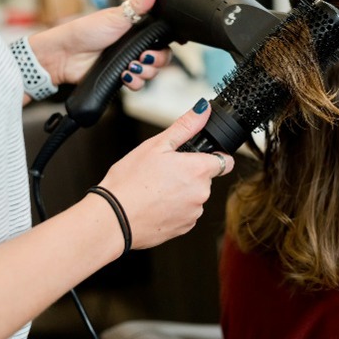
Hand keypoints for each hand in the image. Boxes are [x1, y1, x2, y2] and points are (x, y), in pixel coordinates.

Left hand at [28, 0, 170, 89]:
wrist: (65, 55)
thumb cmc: (86, 31)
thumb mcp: (116, 15)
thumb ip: (139, 3)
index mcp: (137, 30)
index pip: (162, 39)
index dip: (165, 45)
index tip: (158, 45)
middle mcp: (135, 47)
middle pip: (161, 58)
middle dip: (156, 61)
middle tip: (143, 57)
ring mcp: (129, 62)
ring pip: (151, 73)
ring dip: (145, 72)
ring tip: (131, 67)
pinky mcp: (121, 77)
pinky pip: (138, 85)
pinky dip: (135, 83)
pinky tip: (124, 76)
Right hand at [98, 99, 234, 249]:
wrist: (113, 219)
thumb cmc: (129, 182)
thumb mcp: (156, 145)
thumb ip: (185, 126)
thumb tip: (202, 110)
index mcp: (197, 170)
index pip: (225, 161)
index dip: (213, 156)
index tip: (198, 157)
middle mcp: (201, 193)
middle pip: (206, 179)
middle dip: (190, 174)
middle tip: (163, 172)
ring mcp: (193, 213)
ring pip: (194, 197)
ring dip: (181, 192)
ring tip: (155, 189)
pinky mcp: (184, 228)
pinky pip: (185, 214)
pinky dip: (174, 209)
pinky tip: (154, 204)